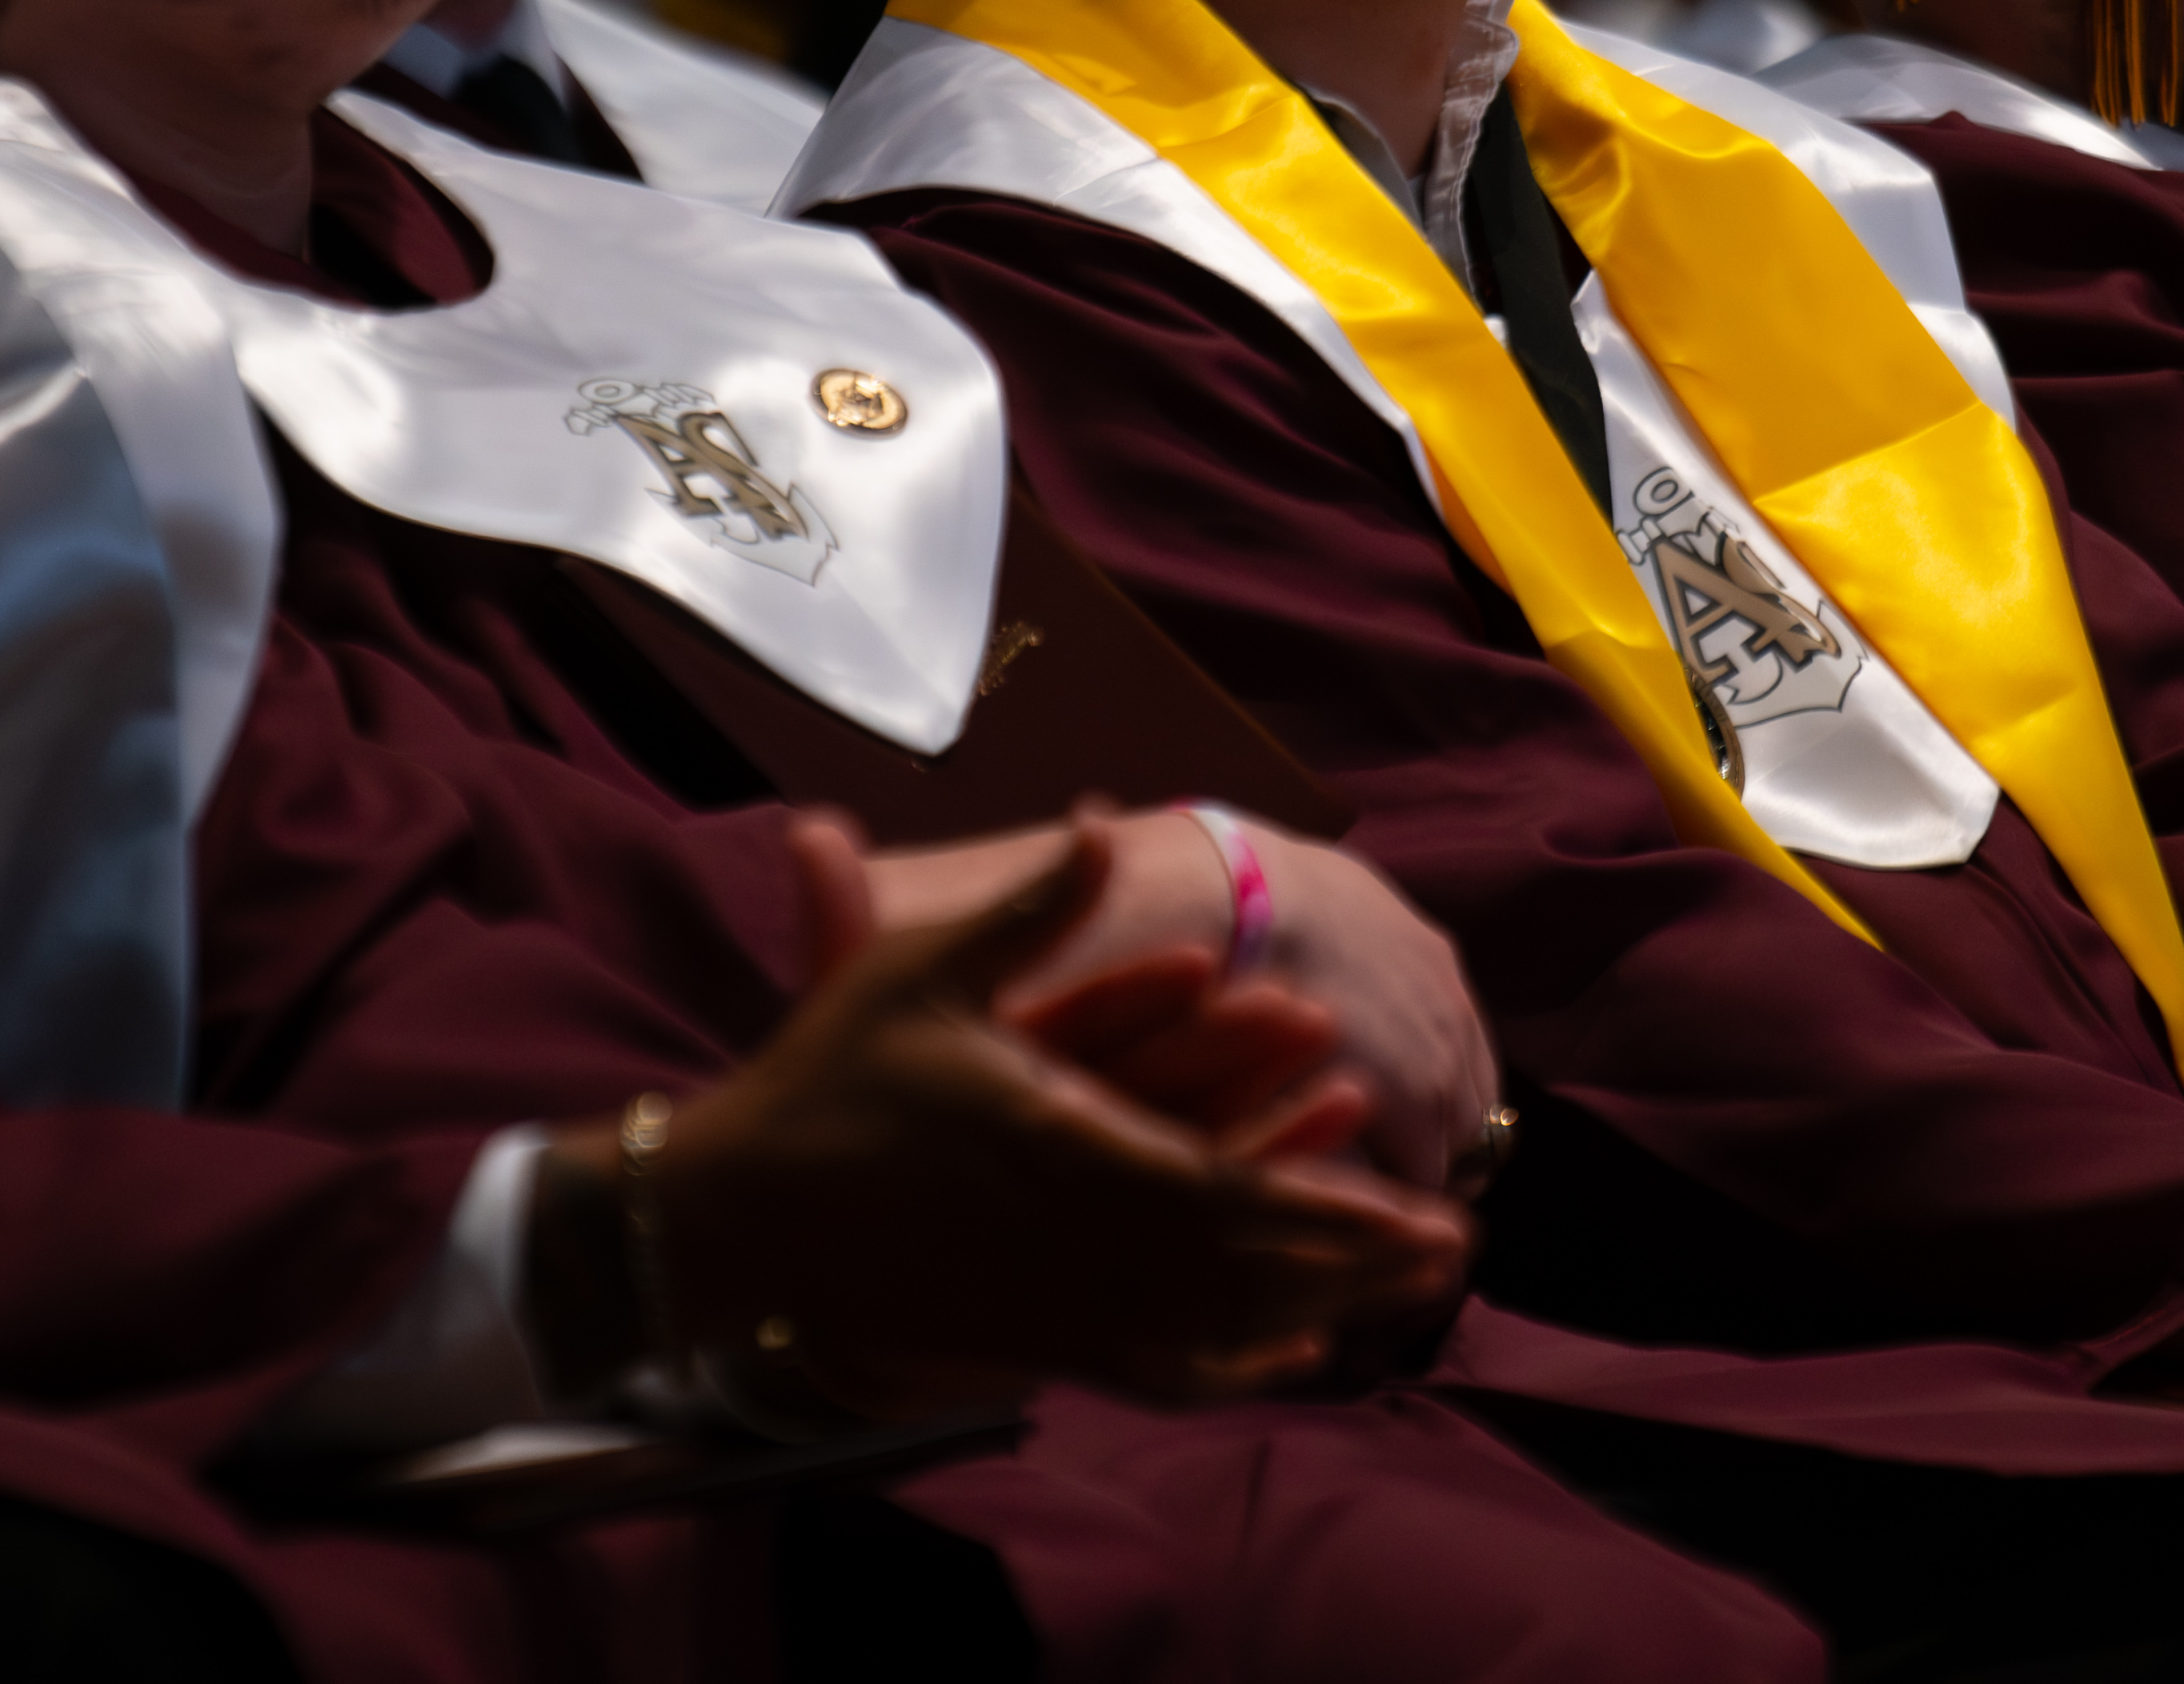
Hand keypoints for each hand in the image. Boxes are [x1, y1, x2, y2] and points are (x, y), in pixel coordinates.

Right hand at [587, 817, 1471, 1417]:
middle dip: (1354, 1260)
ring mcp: (1047, 1302)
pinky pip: (1147, 1364)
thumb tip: (1104, 820)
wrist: (730, 1214)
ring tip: (1403, 1297)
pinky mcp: (1022, 1335)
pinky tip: (1287, 1358)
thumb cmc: (824, 1081)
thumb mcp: (921, 975)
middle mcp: (1069, 1240)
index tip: (1417, 1206)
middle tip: (1453, 1251)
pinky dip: (1228, 1362)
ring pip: (1207, 1321)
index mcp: (1061, 1147)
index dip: (1330, 1205)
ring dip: (1314, 1306)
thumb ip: (1030, 909)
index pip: (1228, 1190)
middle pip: (1244, 1268)